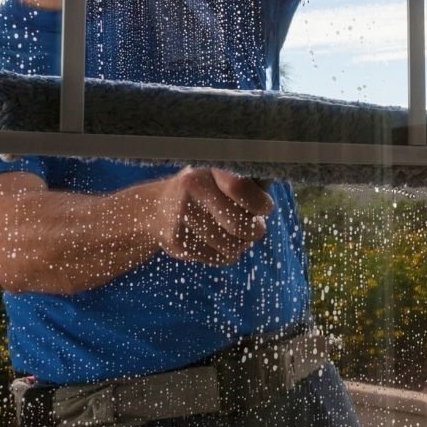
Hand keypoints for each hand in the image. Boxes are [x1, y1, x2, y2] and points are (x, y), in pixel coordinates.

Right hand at [151, 167, 274, 264]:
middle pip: (239, 224)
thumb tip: (273, 190)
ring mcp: (181, 215)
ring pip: (230, 245)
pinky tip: (221, 245)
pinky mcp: (176, 240)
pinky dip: (226, 255)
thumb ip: (246, 181)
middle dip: (254, 230)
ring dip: (241, 245)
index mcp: (208, 168)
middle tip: (255, 227)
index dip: (259, 203)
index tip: (264, 208)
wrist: (154, 208)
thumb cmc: (203, 190)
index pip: (240, 188)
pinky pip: (216, 257)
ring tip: (238, 237)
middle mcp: (191, 188)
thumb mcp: (218, 176)